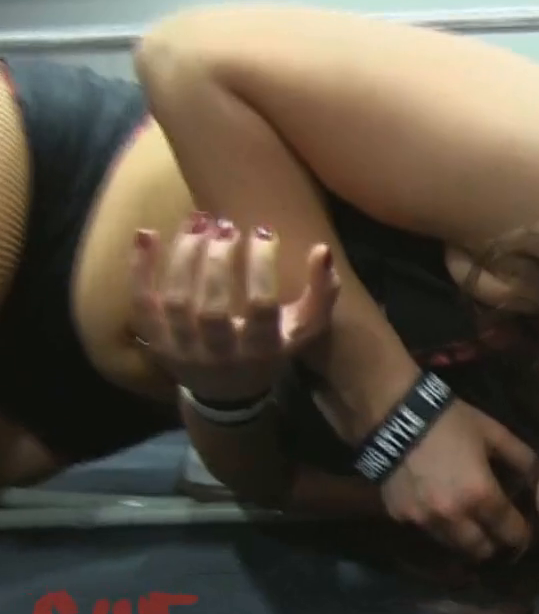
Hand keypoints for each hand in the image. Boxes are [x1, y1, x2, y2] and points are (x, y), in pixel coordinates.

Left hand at [132, 215, 339, 401]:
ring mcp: (183, 350)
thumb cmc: (271, 350)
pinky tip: (147, 233)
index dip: (261, 266)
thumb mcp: (303, 328)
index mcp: (262, 350)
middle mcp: (220, 354)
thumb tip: (322, 249)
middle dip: (218, 260)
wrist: (226, 393)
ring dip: (184, 256)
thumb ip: (321, 293)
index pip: (260, 307)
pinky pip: (142, 303)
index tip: (264, 232)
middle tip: (226, 224)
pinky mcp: (155, 341)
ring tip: (198, 220)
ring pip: (175, 302)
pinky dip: (140, 268)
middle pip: (211, 308)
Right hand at [380, 401, 538, 560]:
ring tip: (470, 528)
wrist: (396, 416)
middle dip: (492, 544)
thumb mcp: (494, 432)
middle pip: (480, 549)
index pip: (510, 531)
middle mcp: (454, 516)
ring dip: (464, 540)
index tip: (524, 535)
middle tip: (496, 534)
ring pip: (452, 546)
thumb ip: (521, 458)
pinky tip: (438, 511)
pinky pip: (425, 531)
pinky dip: (436, 527)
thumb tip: (536, 478)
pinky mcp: (400, 517)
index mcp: (481, 495)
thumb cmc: (451, 421)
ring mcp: (424, 520)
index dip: (521, 536)